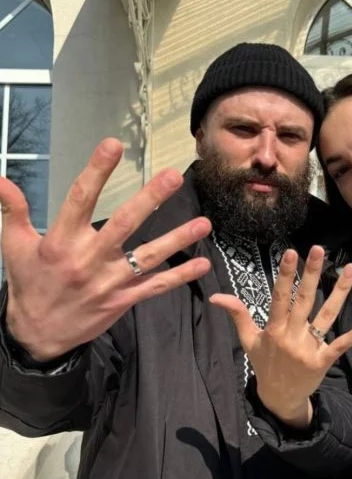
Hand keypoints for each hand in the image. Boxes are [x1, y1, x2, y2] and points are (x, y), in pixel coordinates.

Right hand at [0, 138, 211, 360]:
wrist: (39, 333)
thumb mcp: (13, 245)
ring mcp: (109, 282)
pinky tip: (203, 264)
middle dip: (149, 199)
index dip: (97, 171)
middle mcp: (87, 260)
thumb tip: (0, 177)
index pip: (80, 198)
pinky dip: (180, 277)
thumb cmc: (29, 283)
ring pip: (148, 257)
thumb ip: (12, 208)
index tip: (113, 145)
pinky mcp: (123, 301)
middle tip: (172, 176)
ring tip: (204, 223)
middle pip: (123, 224)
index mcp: (60, 242)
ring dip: (177, 240)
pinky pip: (156, 287)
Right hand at [209, 244, 351, 426]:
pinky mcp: (322, 361)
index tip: (290, 253)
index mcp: (273, 329)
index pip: (280, 298)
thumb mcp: (248, 340)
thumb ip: (237, 315)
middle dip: (311, 274)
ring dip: (339, 292)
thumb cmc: (264, 364)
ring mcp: (308, 349)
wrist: (279, 398)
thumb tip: (217, 296)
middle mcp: (291, 336)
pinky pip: (339, 346)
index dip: (286, 276)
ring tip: (351, 269)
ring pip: (326, 316)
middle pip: (303, 300)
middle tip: (318, 249)